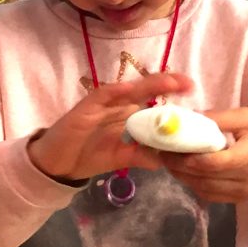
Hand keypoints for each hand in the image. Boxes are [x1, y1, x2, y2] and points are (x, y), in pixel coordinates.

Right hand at [27, 73, 193, 183]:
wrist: (56, 164)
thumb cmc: (86, 156)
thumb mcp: (120, 158)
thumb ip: (142, 156)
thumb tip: (168, 159)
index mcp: (125, 115)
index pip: (151, 101)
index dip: (170, 94)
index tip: (191, 90)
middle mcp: (116, 106)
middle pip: (144, 91)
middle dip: (166, 84)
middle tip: (189, 82)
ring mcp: (101, 105)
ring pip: (128, 90)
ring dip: (149, 85)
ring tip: (171, 82)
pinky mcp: (85, 108)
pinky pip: (101, 96)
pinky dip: (115, 91)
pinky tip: (130, 89)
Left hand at [160, 107, 247, 217]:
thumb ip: (223, 117)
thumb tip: (192, 116)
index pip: (219, 161)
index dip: (193, 157)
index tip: (172, 147)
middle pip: (206, 175)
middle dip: (180, 164)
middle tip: (162, 152)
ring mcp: (243, 193)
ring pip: (203, 187)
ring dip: (181, 175)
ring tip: (167, 160)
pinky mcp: (236, 201)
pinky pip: (207, 194)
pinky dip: (191, 183)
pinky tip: (182, 171)